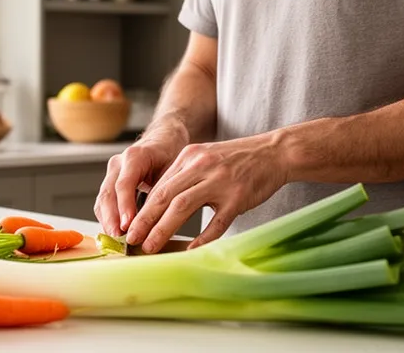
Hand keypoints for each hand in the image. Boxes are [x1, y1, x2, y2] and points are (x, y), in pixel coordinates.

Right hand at [94, 122, 187, 236]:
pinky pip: (104, 203)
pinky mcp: (110, 182)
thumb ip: (166, 190)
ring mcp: (111, 172)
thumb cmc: (170, 155)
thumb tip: (166, 219)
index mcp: (135, 156)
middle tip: (119, 238)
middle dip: (112, 218)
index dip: (124, 206)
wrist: (163, 142)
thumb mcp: (174, 169)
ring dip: (108, 221)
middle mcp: (119, 163)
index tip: (127, 225)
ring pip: (103, 199)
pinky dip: (108, 219)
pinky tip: (115, 233)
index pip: (124, 184)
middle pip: (108, 193)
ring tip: (117, 240)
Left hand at [125, 134, 287, 252]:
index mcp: (189, 156)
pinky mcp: (238, 196)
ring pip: (182, 207)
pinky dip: (202, 237)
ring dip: (163, 229)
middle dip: (144, 220)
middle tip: (131, 239)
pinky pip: (216, 221)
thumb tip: (158, 204)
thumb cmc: (238, 160)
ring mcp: (219, 181)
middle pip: (164, 196)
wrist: (274, 152)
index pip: (158, 185)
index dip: (141, 208)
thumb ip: (184, 176)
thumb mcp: (205, 158)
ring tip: (150, 246)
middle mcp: (200, 166)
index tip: (129, 226)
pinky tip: (191, 250)